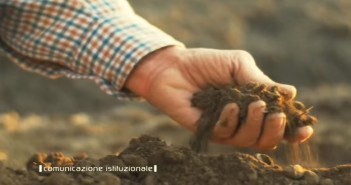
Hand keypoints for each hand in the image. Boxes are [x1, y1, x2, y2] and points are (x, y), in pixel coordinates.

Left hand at [126, 46, 312, 149]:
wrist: (173, 66)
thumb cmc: (207, 63)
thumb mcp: (237, 64)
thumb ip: (260, 80)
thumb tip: (290, 93)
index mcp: (253, 104)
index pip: (278, 123)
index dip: (293, 129)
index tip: (304, 129)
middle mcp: (242, 119)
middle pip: (267, 138)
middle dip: (275, 130)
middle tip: (275, 114)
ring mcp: (225, 127)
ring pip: (248, 140)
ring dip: (254, 125)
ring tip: (252, 105)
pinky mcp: (207, 131)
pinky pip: (224, 135)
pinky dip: (230, 121)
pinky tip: (228, 106)